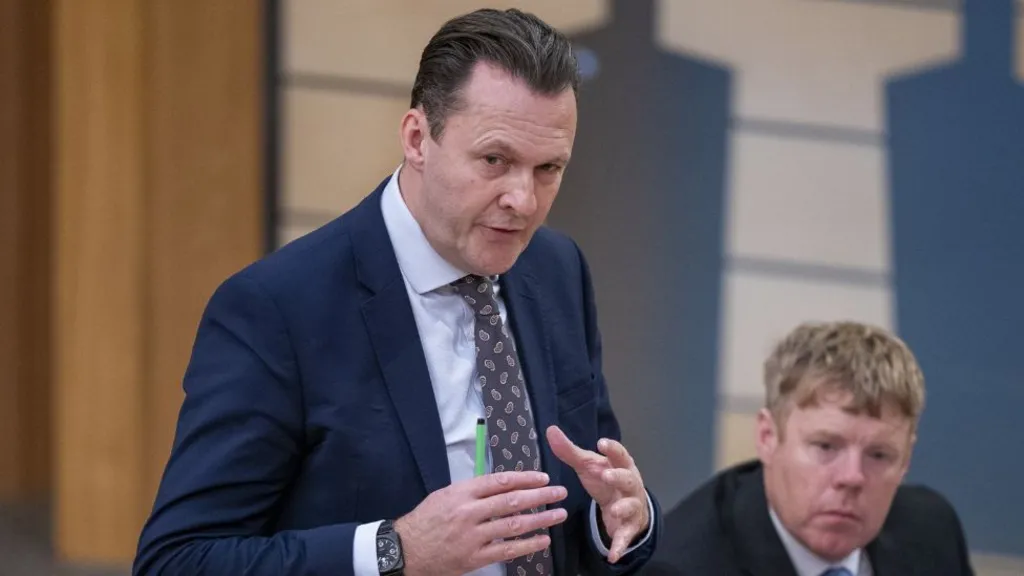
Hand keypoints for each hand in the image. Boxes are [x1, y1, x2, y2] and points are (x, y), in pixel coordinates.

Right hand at [394, 471, 567, 575]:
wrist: (405, 549)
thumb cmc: (426, 520)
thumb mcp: (445, 495)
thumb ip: (472, 490)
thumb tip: (502, 484)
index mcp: (462, 493)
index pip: (499, 481)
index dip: (524, 478)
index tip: (543, 478)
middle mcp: (469, 512)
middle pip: (512, 501)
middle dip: (539, 496)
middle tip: (559, 492)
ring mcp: (473, 536)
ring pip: (513, 525)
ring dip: (540, 519)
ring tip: (558, 515)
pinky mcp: (474, 558)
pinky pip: (507, 551)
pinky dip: (527, 545)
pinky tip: (543, 540)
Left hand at [547, 426, 649, 563]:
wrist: (626, 507)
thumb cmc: (606, 480)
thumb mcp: (588, 466)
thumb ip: (570, 451)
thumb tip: (550, 430)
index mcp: (621, 465)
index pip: (620, 454)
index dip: (612, 449)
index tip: (601, 442)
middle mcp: (630, 484)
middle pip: (628, 478)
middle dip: (618, 476)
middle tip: (606, 475)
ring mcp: (631, 506)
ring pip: (631, 506)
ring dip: (623, 508)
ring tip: (613, 510)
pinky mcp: (628, 526)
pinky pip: (625, 536)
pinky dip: (620, 545)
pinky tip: (612, 554)